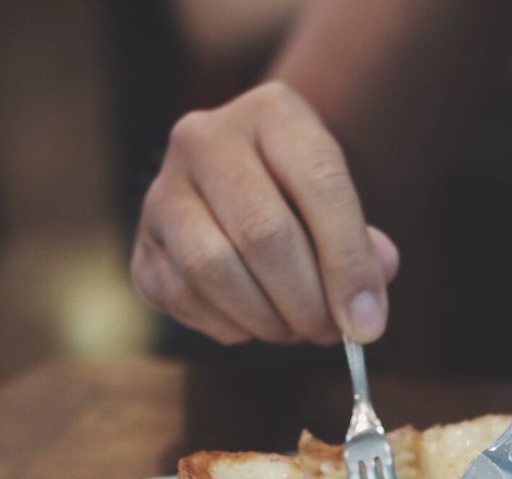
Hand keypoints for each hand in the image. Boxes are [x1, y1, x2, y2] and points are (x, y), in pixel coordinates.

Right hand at [131, 81, 399, 345]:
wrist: (243, 183)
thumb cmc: (303, 197)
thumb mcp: (341, 201)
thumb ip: (363, 248)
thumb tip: (365, 308)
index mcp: (272, 112)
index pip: (320, 184)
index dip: (349, 263)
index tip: (368, 324)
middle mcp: (205, 138)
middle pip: (262, 232)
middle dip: (306, 301)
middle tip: (331, 332)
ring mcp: (163, 190)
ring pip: (212, 269)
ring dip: (266, 319)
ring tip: (296, 329)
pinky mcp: (143, 244)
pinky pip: (183, 297)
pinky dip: (229, 326)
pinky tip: (255, 322)